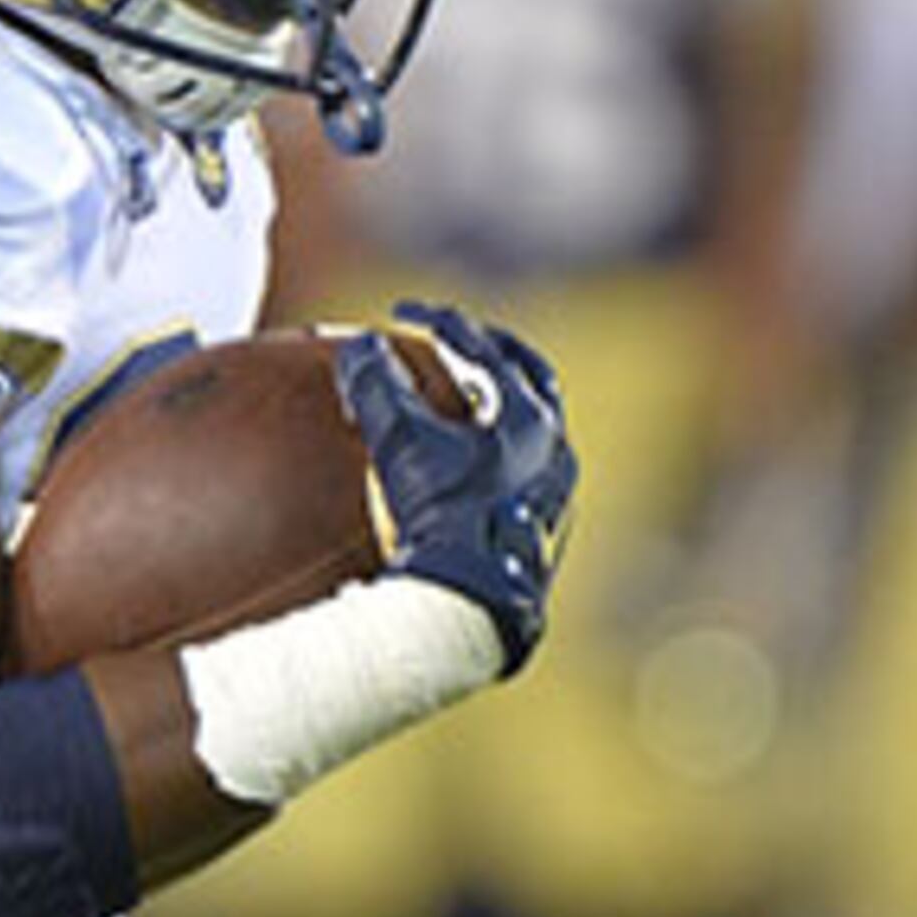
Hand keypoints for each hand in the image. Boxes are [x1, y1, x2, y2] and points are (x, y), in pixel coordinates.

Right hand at [333, 302, 578, 671]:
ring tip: (470, 399)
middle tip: (459, 340)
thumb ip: (377, 387)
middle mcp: (554, 450)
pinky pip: (530, 475)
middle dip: (491, 351)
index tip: (404, 313)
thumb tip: (361, 346)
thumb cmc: (442, 518)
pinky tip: (479, 466)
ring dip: (502, 404)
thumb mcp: (399, 443)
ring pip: (537, 429)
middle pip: (529, 377)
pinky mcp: (544, 532)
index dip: (438, 322)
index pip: (482, 348)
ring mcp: (555, 493)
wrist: (473, 603)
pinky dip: (503, 455)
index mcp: (528, 416)